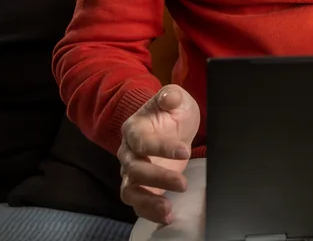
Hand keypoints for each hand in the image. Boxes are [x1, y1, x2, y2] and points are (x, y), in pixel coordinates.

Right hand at [117, 85, 200, 224]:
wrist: (169, 124)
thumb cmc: (170, 110)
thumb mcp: (175, 97)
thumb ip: (171, 95)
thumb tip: (169, 97)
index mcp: (133, 129)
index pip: (143, 141)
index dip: (161, 147)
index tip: (184, 150)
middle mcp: (128, 152)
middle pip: (135, 169)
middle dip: (158, 178)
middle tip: (182, 183)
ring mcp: (132, 172)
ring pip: (131, 191)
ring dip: (148, 202)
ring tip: (167, 209)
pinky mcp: (142, 186)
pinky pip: (139, 202)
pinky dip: (150, 212)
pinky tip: (167, 217)